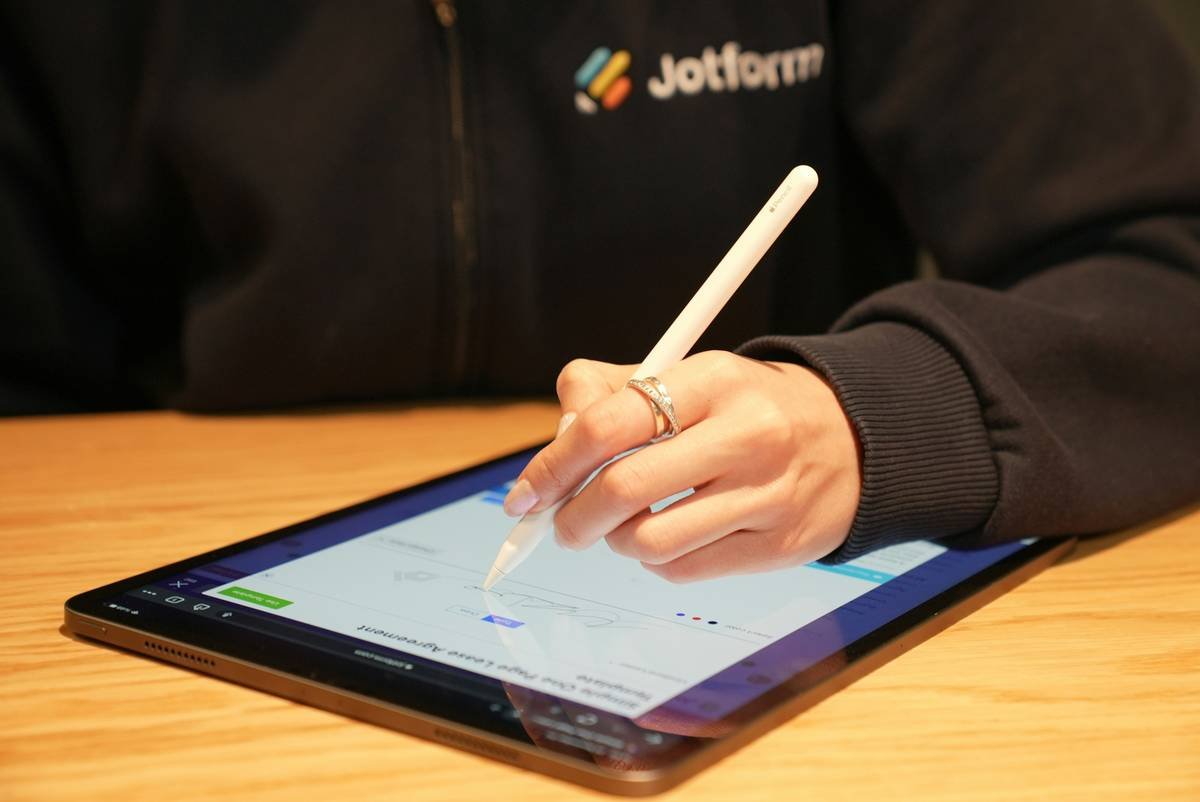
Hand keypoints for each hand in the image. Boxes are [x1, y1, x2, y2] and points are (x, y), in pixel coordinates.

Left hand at [503, 351, 861, 581]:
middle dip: (572, 517)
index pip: (608, 424)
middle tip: (560, 524)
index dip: (552, 465)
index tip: (525, 494)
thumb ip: (611, 391)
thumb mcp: (689, 376)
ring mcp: (767, 494)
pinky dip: (656, 561)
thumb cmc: (746, 409)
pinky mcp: (779, 545)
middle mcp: (746, 434)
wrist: (853, 440)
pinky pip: (684, 571)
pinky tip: (667, 538)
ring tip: (621, 527)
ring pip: (649, 541)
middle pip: (622, 490)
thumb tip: (555, 437)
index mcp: (714, 380)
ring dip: (615, 542)